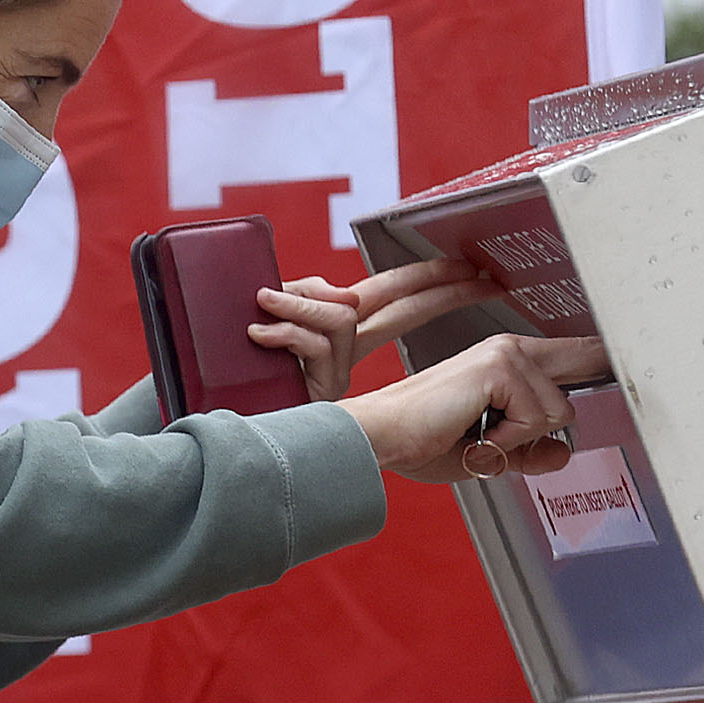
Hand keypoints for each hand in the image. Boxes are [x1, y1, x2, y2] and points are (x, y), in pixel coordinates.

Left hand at [244, 258, 502, 400]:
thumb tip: (342, 295)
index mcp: (337, 335)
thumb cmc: (234, 374)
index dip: (431, 284)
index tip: (469, 273)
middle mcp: (343, 354)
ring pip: (343, 317)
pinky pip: (316, 343)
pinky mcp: (321, 392)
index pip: (393, 300)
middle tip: (478, 277)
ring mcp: (334, 373)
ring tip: (263, 300)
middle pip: (400, 307)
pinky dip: (285, 329)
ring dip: (302, 304)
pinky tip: (258, 332)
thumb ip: (304, 297)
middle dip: (437, 288)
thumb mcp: (271, 317)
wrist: (225, 428)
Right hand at [337, 334, 610, 483]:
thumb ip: (528, 451)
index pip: (571, 355)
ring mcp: (506, 355)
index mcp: (507, 363)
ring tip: (480, 436)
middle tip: (532, 421)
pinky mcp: (500, 369)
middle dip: (570, 406)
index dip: (601, 356)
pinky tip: (475, 433)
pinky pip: (536, 420)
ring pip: (560, 410)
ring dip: (522, 438)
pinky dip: (508, 440)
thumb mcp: (488, 453)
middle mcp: (510, 350)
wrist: (383, 438)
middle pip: (582, 367)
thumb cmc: (421, 440)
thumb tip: (562, 452)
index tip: (626, 352)